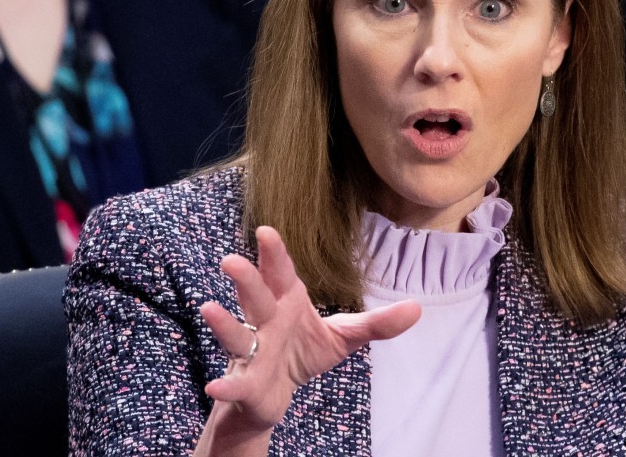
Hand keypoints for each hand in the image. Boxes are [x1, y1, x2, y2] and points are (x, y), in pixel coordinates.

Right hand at [200, 225, 420, 434]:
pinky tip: (216, 386)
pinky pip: (235, 382)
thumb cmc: (304, 351)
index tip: (267, 232)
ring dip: (224, 323)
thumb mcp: (344, 336)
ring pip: (236, 333)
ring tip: (209, 309)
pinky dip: (227, 384)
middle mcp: (265, 320)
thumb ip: (377, 323)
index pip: (280, 272)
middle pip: (254, 296)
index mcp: (287, 300)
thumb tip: (417, 308)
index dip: (273, 253)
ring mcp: (252, 350)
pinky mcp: (246, 382)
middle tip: (231, 261)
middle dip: (245, 279)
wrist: (274, 393)